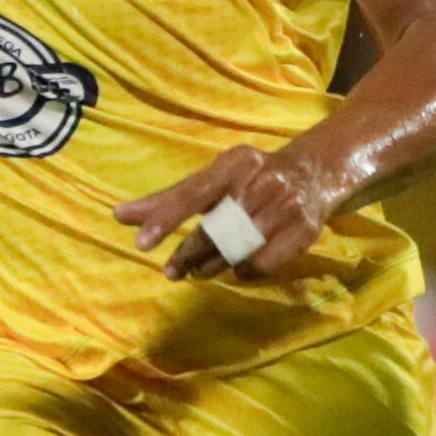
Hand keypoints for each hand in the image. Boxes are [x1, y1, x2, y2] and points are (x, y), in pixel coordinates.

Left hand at [118, 145, 335, 280]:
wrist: (315, 172)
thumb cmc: (251, 176)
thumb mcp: (214, 177)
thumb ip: (170, 198)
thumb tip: (120, 216)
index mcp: (234, 164)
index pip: (193, 194)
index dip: (166, 219)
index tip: (142, 244)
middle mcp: (261, 182)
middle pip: (214, 230)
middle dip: (187, 254)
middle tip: (171, 271)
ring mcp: (285, 207)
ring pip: (236, 251)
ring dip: (212, 265)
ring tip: (198, 270)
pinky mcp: (304, 230)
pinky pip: (261, 264)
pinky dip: (243, 270)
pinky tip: (237, 265)